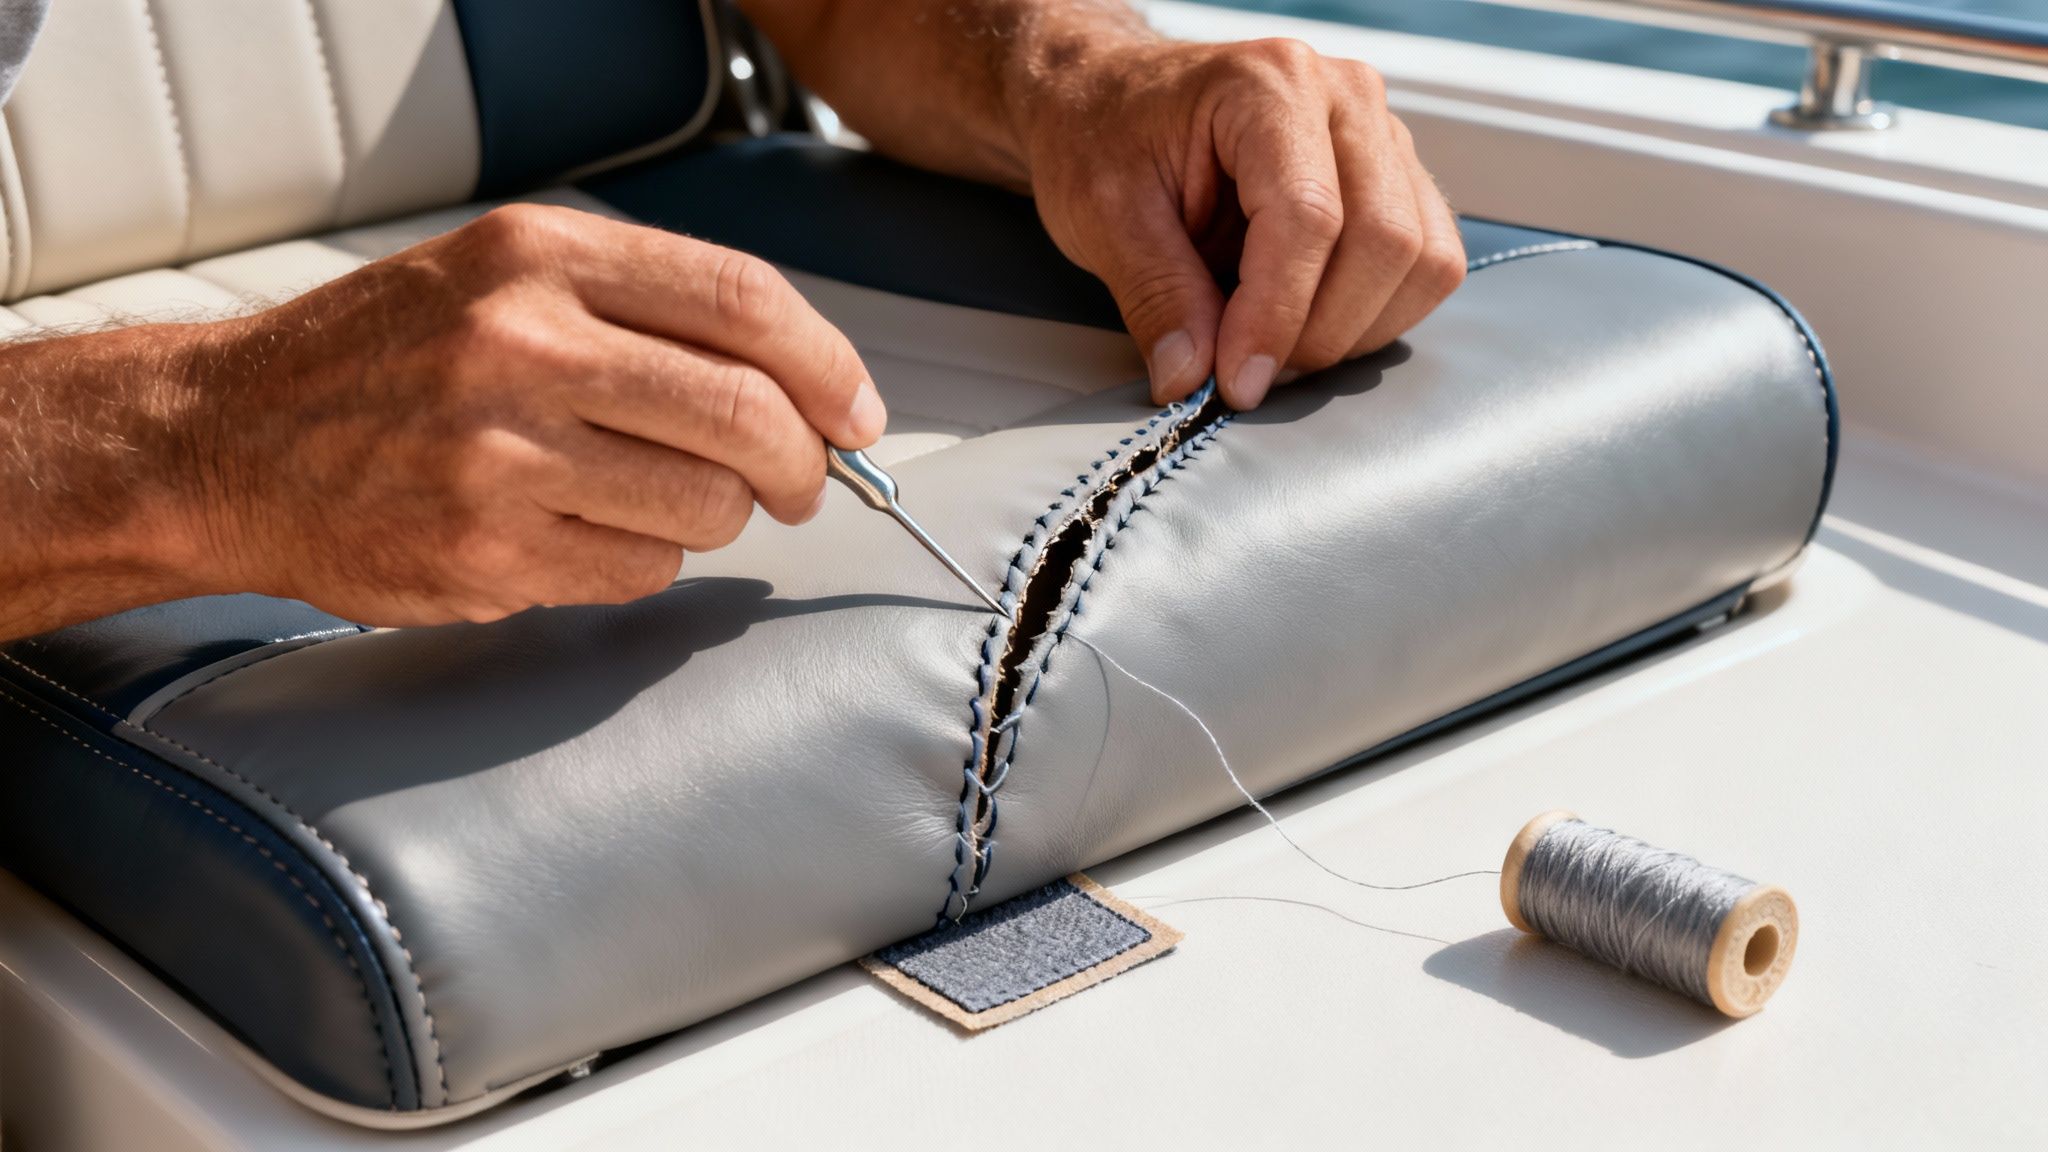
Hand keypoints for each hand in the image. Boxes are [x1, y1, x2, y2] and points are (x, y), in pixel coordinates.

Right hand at [186, 204, 884, 624]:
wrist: (229, 439)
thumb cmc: (388, 358)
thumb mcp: (504, 277)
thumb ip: (646, 308)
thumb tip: (808, 382)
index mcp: (540, 258)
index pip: (743, 301)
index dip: (829, 366)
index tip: (858, 413)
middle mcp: (521, 346)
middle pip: (746, 415)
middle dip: (804, 464)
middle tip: (801, 483)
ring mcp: (500, 456)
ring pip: (706, 508)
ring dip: (718, 517)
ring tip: (663, 499)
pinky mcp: (486, 551)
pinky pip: (640, 572)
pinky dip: (643, 561)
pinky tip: (586, 533)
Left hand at [1017, 36, 1464, 408]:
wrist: (1110, 100)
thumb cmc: (1105, 137)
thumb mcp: (1103, 215)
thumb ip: (1156, 296)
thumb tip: (1192, 378)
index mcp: (1269, 84)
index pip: (1308, 217)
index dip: (1277, 317)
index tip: (1237, 382)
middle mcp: (1344, 96)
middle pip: (1384, 240)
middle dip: (1318, 332)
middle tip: (1247, 370)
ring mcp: (1381, 133)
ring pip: (1422, 258)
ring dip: (1355, 329)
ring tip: (1276, 343)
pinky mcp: (1396, 175)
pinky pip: (1430, 261)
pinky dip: (1378, 314)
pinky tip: (1311, 320)